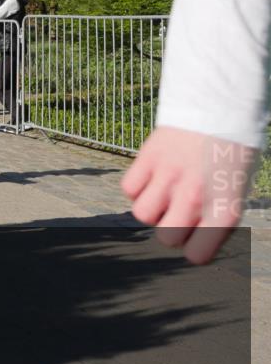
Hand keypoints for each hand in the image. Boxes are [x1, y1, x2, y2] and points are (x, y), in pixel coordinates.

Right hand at [121, 126, 258, 264]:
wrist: (219, 108)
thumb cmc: (230, 153)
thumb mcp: (235, 190)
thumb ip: (214, 217)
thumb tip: (191, 240)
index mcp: (224, 209)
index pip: (197, 255)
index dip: (193, 247)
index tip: (196, 235)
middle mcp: (195, 197)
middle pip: (166, 238)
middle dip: (170, 227)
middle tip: (178, 210)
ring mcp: (169, 177)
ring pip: (142, 215)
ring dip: (150, 207)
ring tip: (163, 192)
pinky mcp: (148, 158)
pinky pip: (129, 188)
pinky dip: (136, 186)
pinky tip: (151, 175)